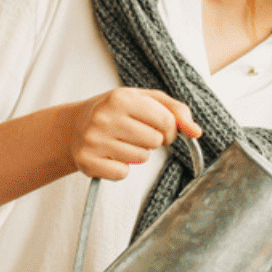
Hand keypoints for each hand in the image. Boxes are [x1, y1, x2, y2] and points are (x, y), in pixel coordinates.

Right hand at [69, 87, 201, 180]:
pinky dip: (121, 168)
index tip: (162, 129)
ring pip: (140, 158)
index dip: (170, 129)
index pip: (166, 120)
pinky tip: (111, 155)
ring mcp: (93, 140)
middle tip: (137, 135)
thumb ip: (176, 111)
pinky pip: (122, 173)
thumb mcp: (146, 100)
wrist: (75, 126)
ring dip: (137, 154)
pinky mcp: (87, 161)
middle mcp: (104, 117)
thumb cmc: (118, 112)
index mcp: (121, 98)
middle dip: (152, 141)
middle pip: (154, 141)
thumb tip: (196, 132)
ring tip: (122, 143)